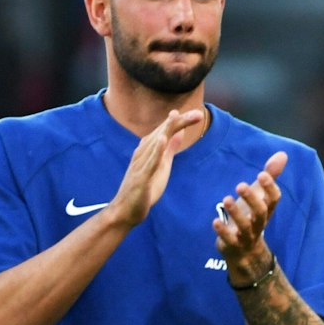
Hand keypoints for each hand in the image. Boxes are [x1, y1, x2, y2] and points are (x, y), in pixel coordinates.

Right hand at [109, 109, 203, 227]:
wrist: (126, 211)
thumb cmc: (144, 188)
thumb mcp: (162, 166)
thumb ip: (170, 149)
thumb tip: (179, 131)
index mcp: (149, 151)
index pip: (166, 132)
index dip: (181, 122)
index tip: (197, 114)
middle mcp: (143, 154)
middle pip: (162, 133)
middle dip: (179, 122)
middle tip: (197, 113)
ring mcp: (140, 165)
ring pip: (154, 144)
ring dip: (167, 130)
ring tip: (177, 117)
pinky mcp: (140, 178)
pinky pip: (148, 163)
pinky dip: (155, 151)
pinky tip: (162, 140)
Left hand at [214, 151, 286, 281]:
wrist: (245, 252)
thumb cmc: (251, 217)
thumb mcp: (260, 197)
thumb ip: (270, 176)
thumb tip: (282, 154)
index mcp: (266, 210)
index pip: (274, 199)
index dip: (270, 188)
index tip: (262, 174)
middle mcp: (259, 222)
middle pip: (261, 212)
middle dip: (252, 199)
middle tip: (240, 185)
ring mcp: (246, 235)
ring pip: (245, 226)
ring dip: (236, 213)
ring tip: (226, 199)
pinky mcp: (233, 245)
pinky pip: (229, 240)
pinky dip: (223, 231)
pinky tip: (215, 221)